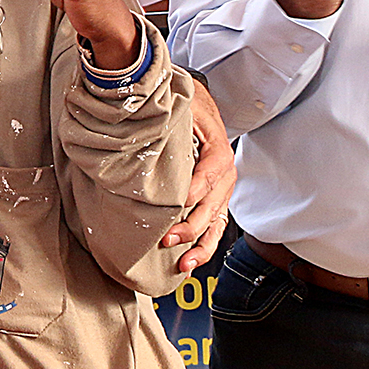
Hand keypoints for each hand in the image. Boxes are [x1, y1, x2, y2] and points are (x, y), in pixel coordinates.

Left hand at [163, 85, 234, 271]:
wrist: (200, 106)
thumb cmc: (189, 108)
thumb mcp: (183, 108)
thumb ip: (171, 121)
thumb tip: (143, 130)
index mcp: (219, 152)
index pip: (211, 174)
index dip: (196, 190)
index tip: (178, 204)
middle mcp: (224, 176)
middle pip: (213, 206)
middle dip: (191, 226)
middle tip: (167, 238)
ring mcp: (221, 192)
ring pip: (216, 224)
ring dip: (199, 246)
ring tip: (183, 263)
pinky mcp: (215, 203)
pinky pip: (214, 228)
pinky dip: (203, 247)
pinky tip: (189, 262)